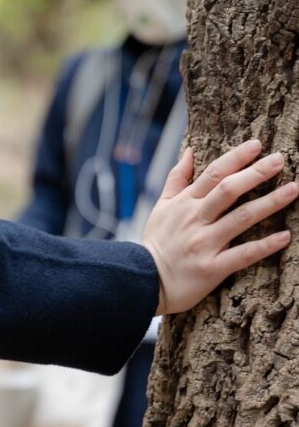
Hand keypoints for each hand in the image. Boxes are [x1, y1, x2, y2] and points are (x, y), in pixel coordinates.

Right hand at [142, 140, 297, 315]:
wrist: (143, 281)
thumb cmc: (156, 243)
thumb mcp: (161, 207)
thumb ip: (176, 179)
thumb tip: (189, 151)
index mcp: (184, 204)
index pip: (213, 174)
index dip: (236, 158)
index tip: (257, 145)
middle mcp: (195, 220)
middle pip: (229, 191)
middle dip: (256, 173)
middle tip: (280, 160)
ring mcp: (204, 244)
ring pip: (240, 218)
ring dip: (269, 202)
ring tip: (293, 189)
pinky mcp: (211, 269)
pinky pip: (242, 255)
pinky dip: (264, 246)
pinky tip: (284, 236)